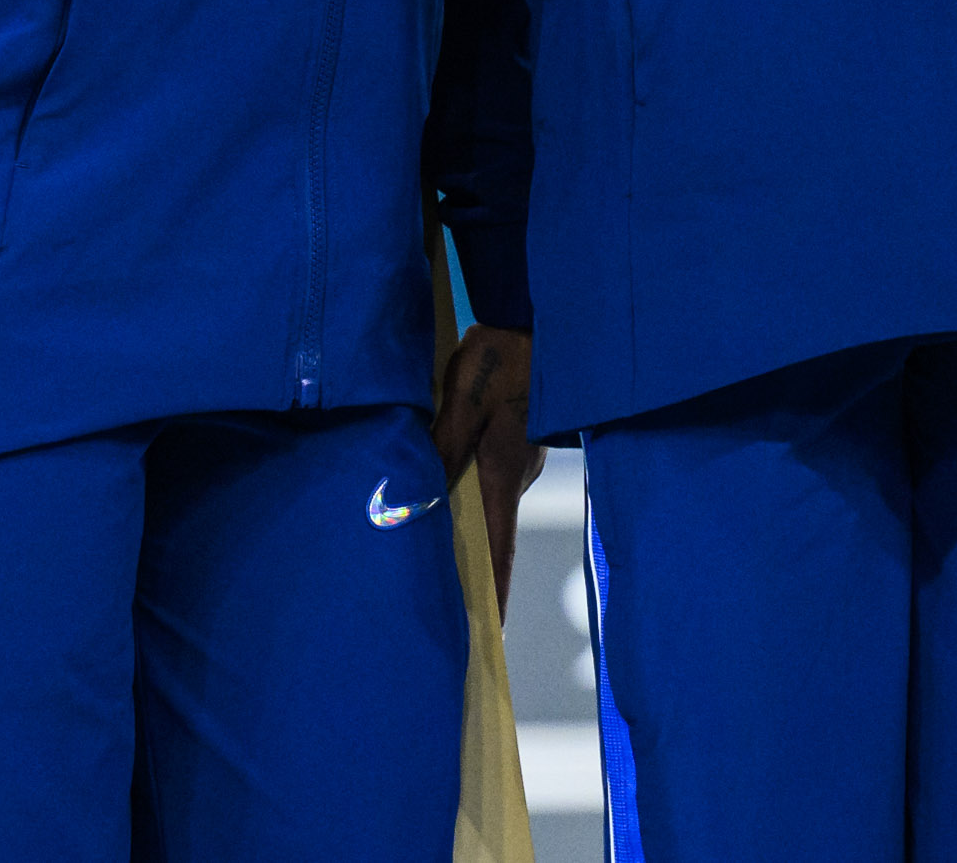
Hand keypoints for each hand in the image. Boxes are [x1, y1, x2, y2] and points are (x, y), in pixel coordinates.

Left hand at [434, 322, 542, 607]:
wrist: (537, 314)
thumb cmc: (500, 356)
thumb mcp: (464, 400)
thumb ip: (442, 447)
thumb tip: (419, 499)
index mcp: (503, 474)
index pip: (499, 552)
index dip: (495, 597)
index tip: (493, 641)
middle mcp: (515, 475)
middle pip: (492, 535)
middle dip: (476, 574)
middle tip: (454, 611)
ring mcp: (518, 458)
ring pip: (486, 501)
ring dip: (467, 526)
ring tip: (435, 552)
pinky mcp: (515, 439)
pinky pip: (487, 475)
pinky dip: (468, 490)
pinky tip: (445, 484)